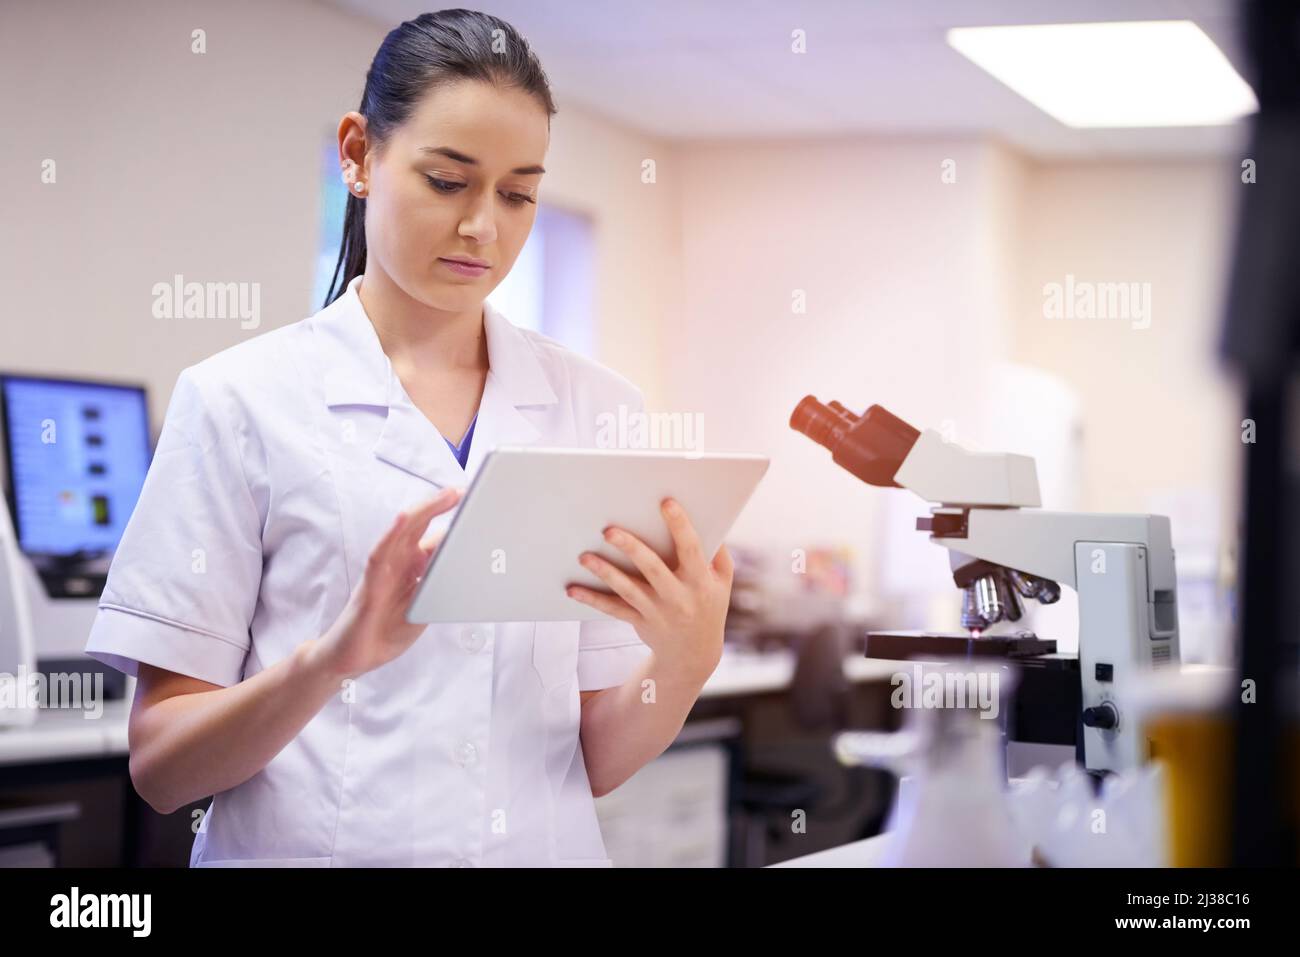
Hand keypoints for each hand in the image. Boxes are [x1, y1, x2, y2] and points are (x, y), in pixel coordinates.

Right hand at [309, 487, 461, 679]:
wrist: (352, 659)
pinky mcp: (369, 583)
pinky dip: (392, 534)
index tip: (476, 506)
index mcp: (412, 568)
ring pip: (403, 532)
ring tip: (445, 496)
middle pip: (420, 526)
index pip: (435, 539)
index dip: (455, 522)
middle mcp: (397, 563)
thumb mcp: (423, 609)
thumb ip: (439, 588)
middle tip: (463, 490)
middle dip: (441, 506)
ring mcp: (383, 570)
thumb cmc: (385, 633)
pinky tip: (404, 519)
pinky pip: (380, 553)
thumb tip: (469, 572)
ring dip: (424, 511)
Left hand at [566, 498, 732, 683]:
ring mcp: (657, 611)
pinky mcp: (639, 621)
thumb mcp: (722, 581)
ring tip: (584, 557)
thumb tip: (708, 518)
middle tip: (609, 530)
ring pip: (627, 589)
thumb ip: (717, 552)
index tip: (666, 502)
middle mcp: (678, 596)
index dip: (680, 526)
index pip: (691, 550)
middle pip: (653, 568)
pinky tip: (572, 589)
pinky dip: (591, 599)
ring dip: (605, 572)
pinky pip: (613, 609)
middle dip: (631, 548)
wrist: (694, 654)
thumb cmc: (709, 605)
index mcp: (700, 581)